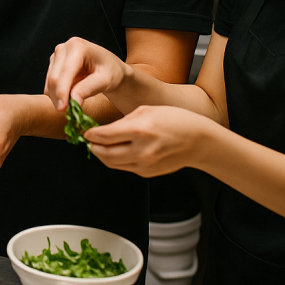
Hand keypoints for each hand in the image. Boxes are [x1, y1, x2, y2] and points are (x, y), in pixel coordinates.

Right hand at [45, 37, 129, 111]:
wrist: (109, 68)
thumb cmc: (111, 72)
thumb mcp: (106, 80)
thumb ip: (88, 88)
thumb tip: (73, 100)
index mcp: (77, 47)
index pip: (64, 73)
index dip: (61, 92)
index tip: (62, 109)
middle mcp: (63, 48)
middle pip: (53, 78)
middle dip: (58, 98)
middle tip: (68, 113)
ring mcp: (56, 55)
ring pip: (49, 83)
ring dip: (58, 97)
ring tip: (74, 104)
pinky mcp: (53, 64)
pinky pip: (49, 84)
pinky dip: (57, 94)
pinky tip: (71, 96)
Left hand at [85, 105, 212, 177]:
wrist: (198, 141)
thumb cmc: (174, 120)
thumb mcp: (146, 110)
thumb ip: (122, 121)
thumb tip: (103, 130)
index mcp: (139, 130)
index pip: (104, 136)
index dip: (90, 134)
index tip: (85, 130)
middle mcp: (141, 150)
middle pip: (104, 153)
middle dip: (92, 146)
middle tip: (88, 139)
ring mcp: (144, 165)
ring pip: (112, 163)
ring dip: (101, 155)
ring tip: (98, 145)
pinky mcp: (147, 173)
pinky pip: (124, 167)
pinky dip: (116, 160)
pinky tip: (115, 150)